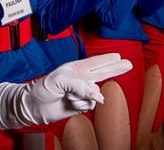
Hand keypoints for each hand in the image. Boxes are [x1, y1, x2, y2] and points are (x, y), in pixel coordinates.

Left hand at [0, 53, 132, 128]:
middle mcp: (80, 79)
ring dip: (84, 96)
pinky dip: (82, 105)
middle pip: (103, 72)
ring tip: (69, 96)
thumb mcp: (61, 80)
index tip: (119, 57)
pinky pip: (90, 105)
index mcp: (76, 68)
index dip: (108, 59)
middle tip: (129, 64)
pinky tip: (71, 104)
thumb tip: (96, 96)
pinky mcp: (80, 105)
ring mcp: (81, 92)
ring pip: (95, 93)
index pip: (95, 62)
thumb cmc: (44, 88)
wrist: (35, 106)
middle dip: (116, 69)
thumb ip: (81, 85)